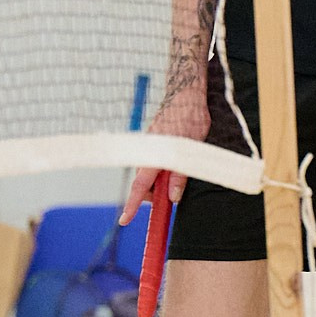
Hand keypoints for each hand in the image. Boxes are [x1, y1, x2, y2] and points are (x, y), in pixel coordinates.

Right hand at [120, 78, 209, 225]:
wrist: (186, 95)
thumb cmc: (191, 120)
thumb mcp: (190, 150)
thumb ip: (181, 175)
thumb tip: (173, 197)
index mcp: (154, 157)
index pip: (140, 187)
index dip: (133, 206)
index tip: (124, 221)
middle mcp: (147, 153)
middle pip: (145, 184)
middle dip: (155, 194)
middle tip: (173, 195)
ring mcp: (148, 147)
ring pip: (150, 174)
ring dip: (161, 181)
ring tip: (180, 172)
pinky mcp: (152, 143)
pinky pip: (153, 163)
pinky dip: (161, 170)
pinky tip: (175, 162)